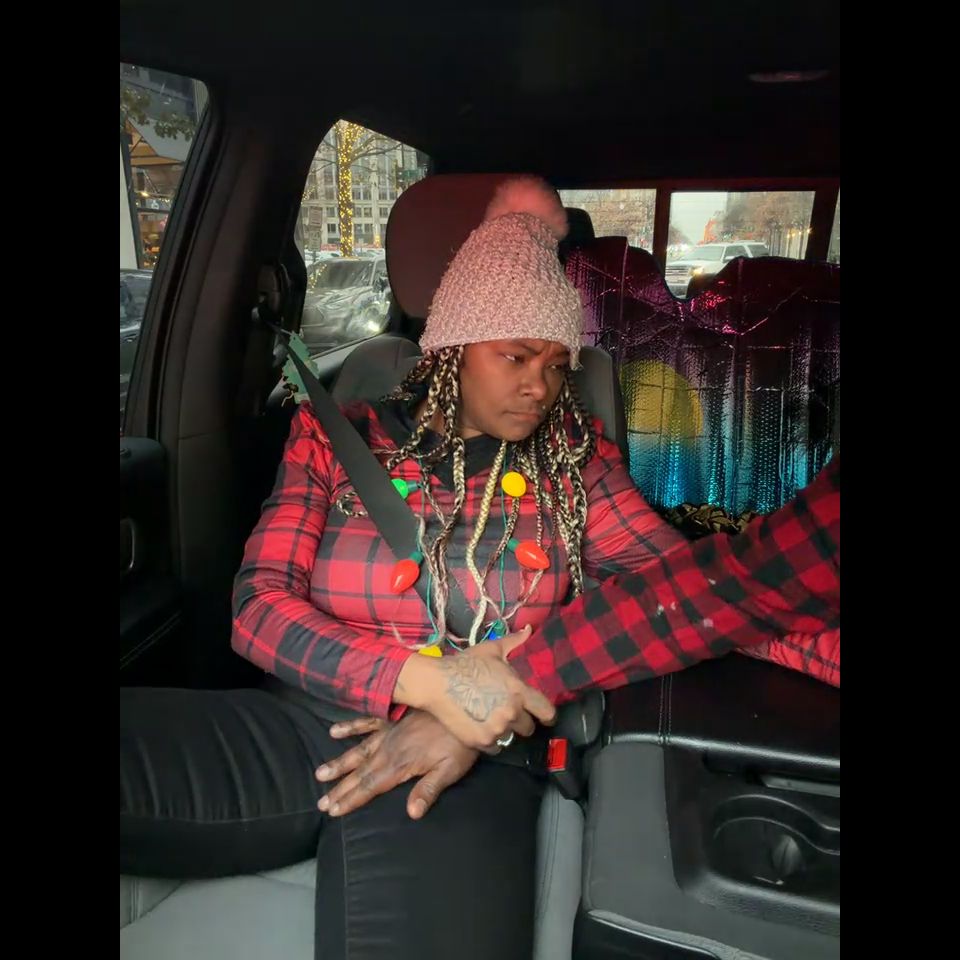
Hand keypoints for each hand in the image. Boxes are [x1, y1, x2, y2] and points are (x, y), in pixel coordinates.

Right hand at [315, 710, 479, 818]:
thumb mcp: (449, 770)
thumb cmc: (459, 744)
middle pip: (360, 773)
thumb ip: (428, 790)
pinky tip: (334, 731)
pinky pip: (367, 722)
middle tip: (321, 803)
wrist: (464, 706)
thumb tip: (411, 813)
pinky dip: (350, 727)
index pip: (371, 787)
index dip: (351, 799)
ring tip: (320, 774)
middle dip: (340, 789)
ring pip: (358, 751)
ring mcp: (389, 732)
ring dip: (339, 764)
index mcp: (401, 765)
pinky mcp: (392, 719)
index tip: (333, 811)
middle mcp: (389, 749)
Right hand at [394, 625, 555, 749]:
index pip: (547, 712)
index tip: (542, 717)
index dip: (547, 715)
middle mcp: (512, 712)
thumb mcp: (492, 650)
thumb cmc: (465, 664)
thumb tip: (529, 629)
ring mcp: (497, 729)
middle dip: (519, 721)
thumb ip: (514, 642)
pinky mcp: (482, 742)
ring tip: (490, 719)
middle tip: (505, 713)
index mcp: (519, 691)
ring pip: (510, 738)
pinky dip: (490, 741)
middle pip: (528, 728)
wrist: (437, 683)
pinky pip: (495, 748)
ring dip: (503, 731)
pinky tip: (480, 728)